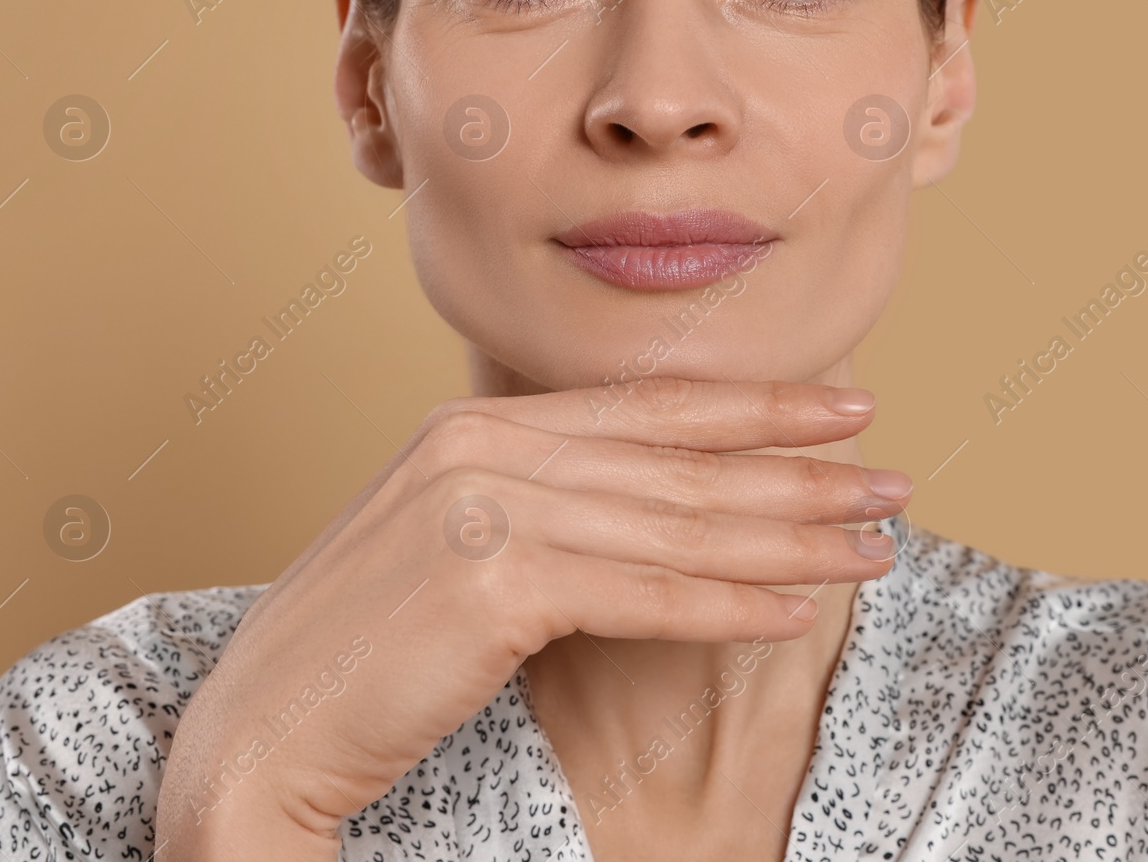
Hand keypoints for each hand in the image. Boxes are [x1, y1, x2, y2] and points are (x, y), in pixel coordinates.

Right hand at [155, 377, 911, 858]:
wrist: (255, 738)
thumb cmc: (358, 656)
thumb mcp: (452, 549)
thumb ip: (543, 504)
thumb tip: (659, 504)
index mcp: (473, 426)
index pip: (648, 410)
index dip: (757, 409)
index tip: (843, 413)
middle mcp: (479, 444)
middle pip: (678, 462)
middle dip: (799, 471)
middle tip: (893, 483)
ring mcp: (480, 504)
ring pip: (676, 524)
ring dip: (790, 536)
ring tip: (875, 545)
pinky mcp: (488, 581)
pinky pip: (643, 594)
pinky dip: (729, 602)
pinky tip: (800, 607)